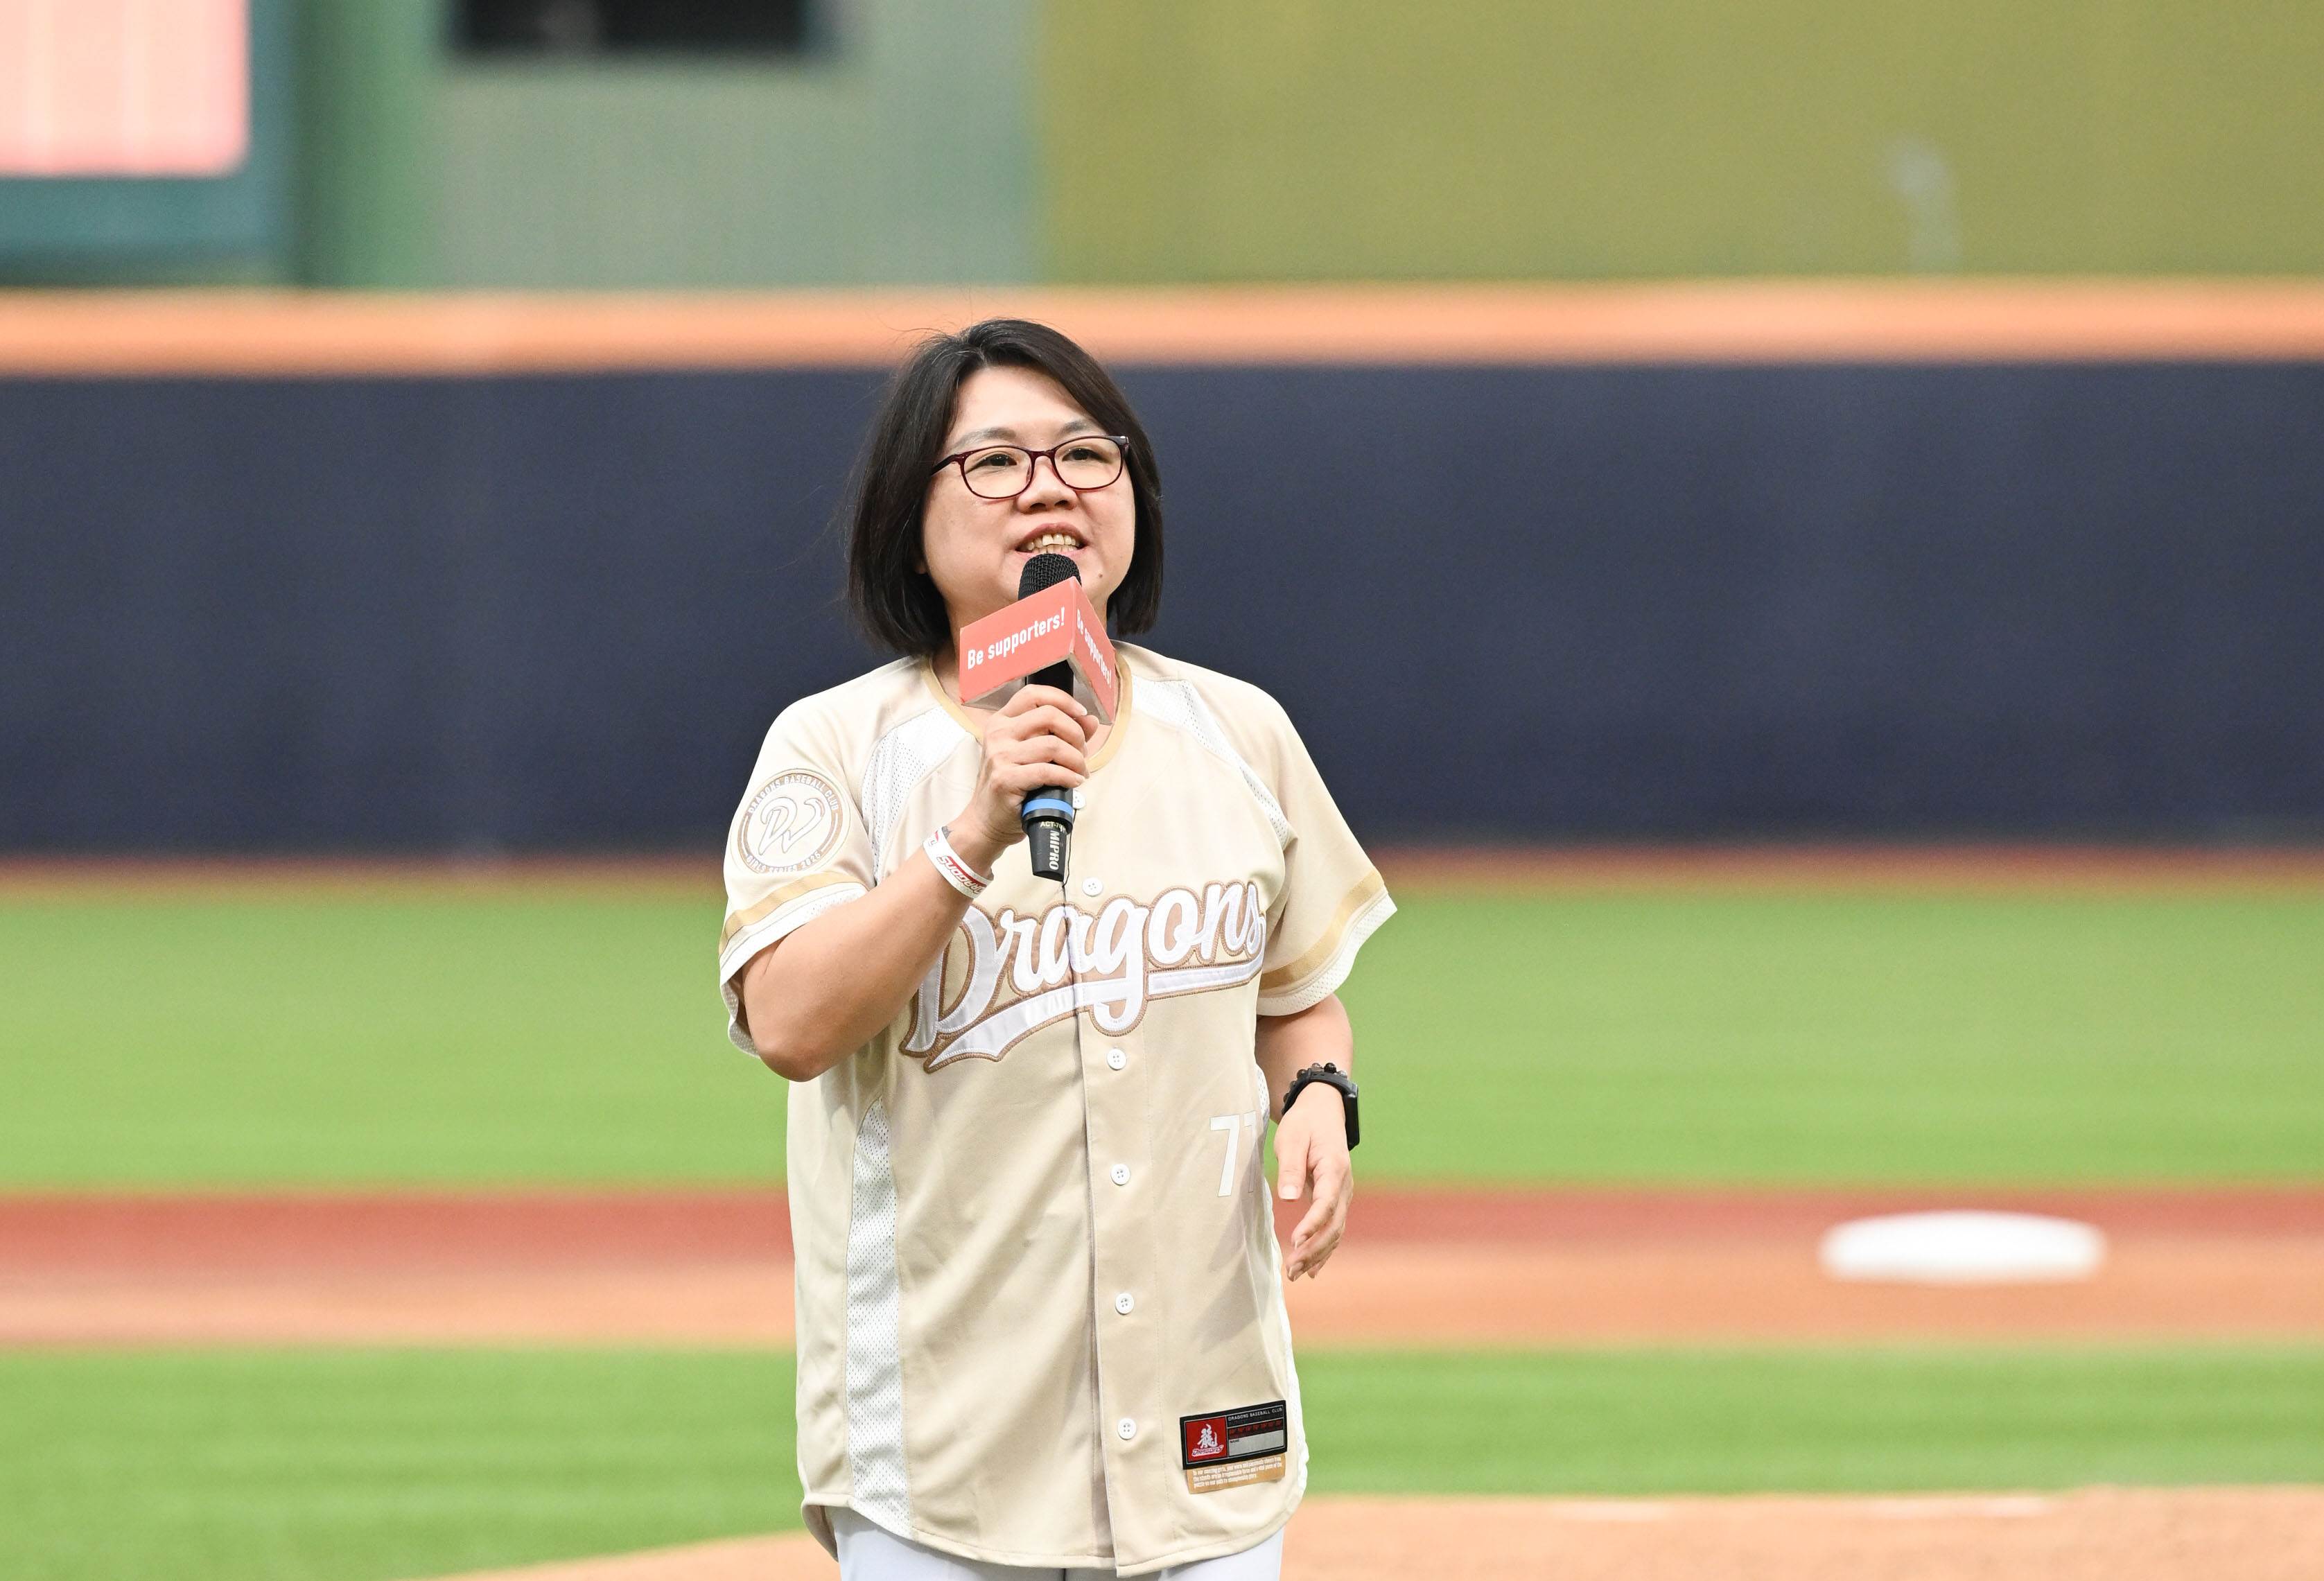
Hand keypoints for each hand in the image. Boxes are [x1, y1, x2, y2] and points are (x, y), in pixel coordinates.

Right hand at [952, 684, 1091, 872]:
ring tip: (1080, 772)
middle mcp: (998, 733)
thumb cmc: (1013, 786)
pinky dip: (1068, 777)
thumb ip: (1061, 734)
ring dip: (1076, 760)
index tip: (1081, 713)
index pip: (1034, 694)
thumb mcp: (1033, 754)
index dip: (1062, 699)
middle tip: (1082, 753)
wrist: (987, 820)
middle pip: (1049, 715)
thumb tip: (1090, 720)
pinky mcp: (1005, 779)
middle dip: (1075, 733)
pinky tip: (1074, 782)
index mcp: (1002, 721)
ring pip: (1053, 745)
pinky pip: (1048, 772)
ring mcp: (999, 756)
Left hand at [1275, 1083, 1353, 1279]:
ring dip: (1317, 1254)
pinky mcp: (1336, 1200)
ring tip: (1295, 1274)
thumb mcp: (1292, 1138)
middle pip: (1333, 1224)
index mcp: (1334, 1169)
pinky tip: (1312, 1270)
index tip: (1296, 1240)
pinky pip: (1334, 1229)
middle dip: (1313, 1249)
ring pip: (1335, 1231)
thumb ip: (1290, 1167)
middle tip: (1291, 1269)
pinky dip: (1324, 1250)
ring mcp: (1343, 1195)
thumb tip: (1287, 1198)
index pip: (1326, 1202)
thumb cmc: (1305, 1123)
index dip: (1312, 1224)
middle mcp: (1344, 1186)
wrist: (1323, 1112)